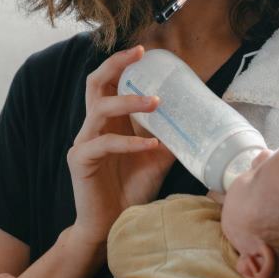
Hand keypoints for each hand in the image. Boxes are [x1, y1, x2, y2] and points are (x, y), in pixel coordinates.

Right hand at [67, 45, 176, 246]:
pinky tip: (151, 146)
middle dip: (116, 64)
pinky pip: (104, 144)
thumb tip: (198, 119)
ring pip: (100, 108)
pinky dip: (130, 143)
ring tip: (156, 103)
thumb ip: (169, 137)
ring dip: (129, 101)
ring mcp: (84, 142)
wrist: (112, 227)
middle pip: (95, 83)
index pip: (110, 82)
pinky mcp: (80, 161)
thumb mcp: (157, 159)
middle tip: (140, 54)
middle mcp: (94, 127)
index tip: (146, 51)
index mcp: (109, 122)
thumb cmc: (131, 191)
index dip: (123, 63)